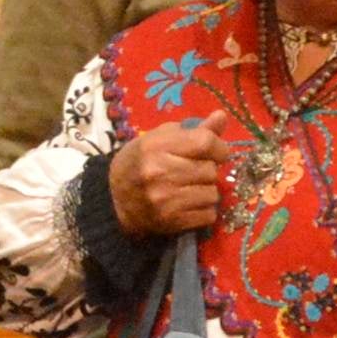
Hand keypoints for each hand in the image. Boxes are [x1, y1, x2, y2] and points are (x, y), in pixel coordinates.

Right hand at [107, 119, 226, 233]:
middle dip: (208, 170)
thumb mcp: (160, 139)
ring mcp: (164, 199)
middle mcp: (159, 172)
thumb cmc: (140, 162)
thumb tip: (222, 116)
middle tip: (195, 172)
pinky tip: (189, 205)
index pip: (205, 142)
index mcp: (156, 146)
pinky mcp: (170, 221)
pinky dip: (204, 210)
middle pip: (210, 170)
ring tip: (190, 189)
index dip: (219, 147)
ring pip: (212, 194)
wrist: (114, 200)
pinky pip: (208, 215)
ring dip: (206, 191)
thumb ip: (193, 130)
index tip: (217, 152)